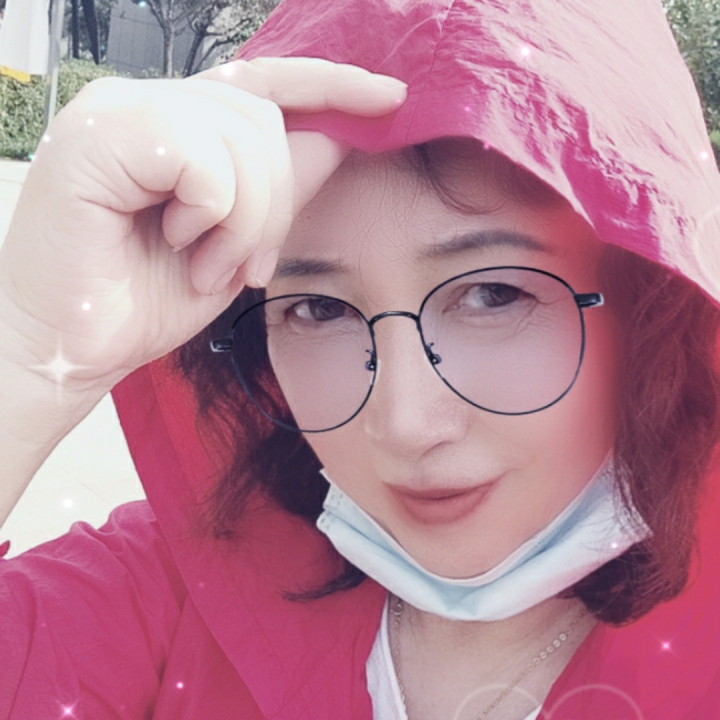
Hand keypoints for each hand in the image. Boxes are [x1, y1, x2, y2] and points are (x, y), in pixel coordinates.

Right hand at [0, 58, 405, 394]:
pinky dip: (210, 215)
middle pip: (265, 119)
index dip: (331, 85)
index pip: (266, 82)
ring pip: (241, 137)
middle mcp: (146, 103)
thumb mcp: (237, 243)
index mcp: (176, 125)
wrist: (76, 346)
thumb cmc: (146, 298)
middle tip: (243, 267)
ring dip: (243, 223)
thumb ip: (281, 188)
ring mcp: (117, 111)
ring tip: (204, 265)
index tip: (390, 97)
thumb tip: (339, 140)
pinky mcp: (97, 136)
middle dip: (275, 207)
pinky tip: (175, 243)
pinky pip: (202, 158)